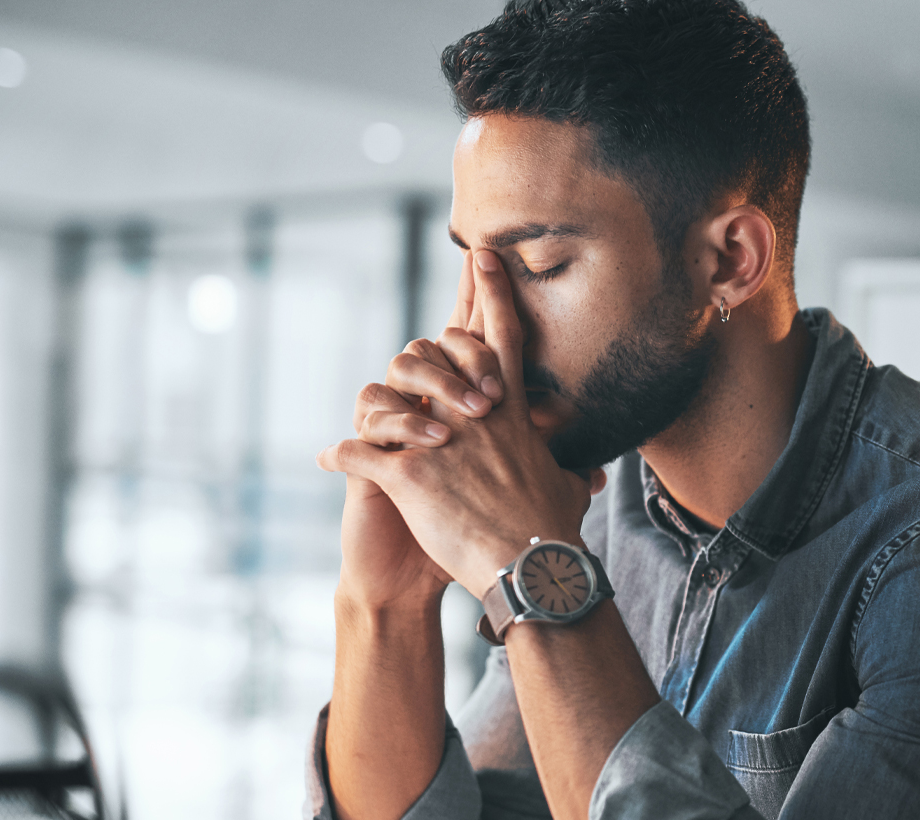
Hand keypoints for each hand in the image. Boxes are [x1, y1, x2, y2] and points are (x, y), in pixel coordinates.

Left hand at [320, 251, 599, 599]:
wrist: (531, 567)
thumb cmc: (554, 532)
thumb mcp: (568, 489)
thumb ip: (570, 472)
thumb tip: (591, 474)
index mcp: (508, 415)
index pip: (502, 339)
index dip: (492, 294)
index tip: (482, 256)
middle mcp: (471, 417)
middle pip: (437, 355)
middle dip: (425, 351)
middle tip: (418, 349)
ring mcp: (438, 443)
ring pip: (386, 401)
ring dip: (375, 415)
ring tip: (364, 431)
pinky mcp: (409, 476)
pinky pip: (358, 453)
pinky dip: (340, 455)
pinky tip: (328, 461)